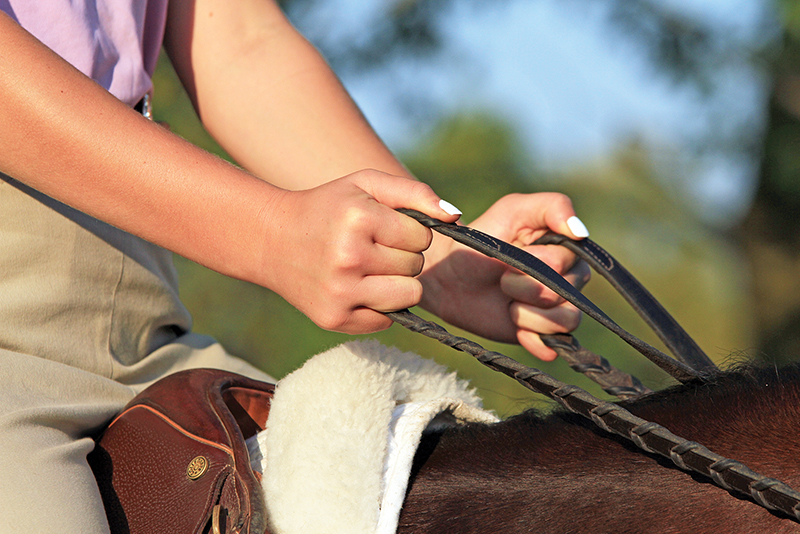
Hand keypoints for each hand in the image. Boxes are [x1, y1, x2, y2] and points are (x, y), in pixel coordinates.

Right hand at [261, 170, 460, 333]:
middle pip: (416, 266)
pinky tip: (356, 287)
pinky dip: (378, 305)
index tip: (384, 227)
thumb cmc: (329, 208)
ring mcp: (341, 292)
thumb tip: (456, 216)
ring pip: (409, 295)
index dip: (409, 230)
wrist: (272, 240)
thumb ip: (414, 193)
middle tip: (373, 247)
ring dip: (398, 283)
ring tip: (371, 269)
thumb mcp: (366, 185)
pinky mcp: (334, 319)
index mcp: (359, 219)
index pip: (422, 236)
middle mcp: (349, 257)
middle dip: (403, 256)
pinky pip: (386, 319)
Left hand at [418, 193, 590, 360]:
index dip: (535, 262)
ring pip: (565, 320)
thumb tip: (582, 232)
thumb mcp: (513, 209)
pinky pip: (556, 343)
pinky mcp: (543, 332)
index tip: (514, 252)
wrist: (450, 276)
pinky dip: (532, 337)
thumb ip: (553, 207)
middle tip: (503, 279)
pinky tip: (513, 323)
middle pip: (563, 294)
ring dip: (526, 314)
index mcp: (568, 248)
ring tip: (507, 301)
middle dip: (523, 287)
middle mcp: (571, 278)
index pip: (566, 262)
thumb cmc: (481, 237)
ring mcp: (558, 307)